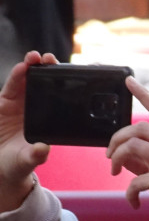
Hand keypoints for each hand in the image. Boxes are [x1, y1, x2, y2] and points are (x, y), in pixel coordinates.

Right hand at [0, 52, 55, 211]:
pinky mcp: (4, 103)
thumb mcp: (28, 160)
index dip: (62, 86)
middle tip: (51, 59)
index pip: (58, 99)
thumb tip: (43, 149)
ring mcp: (20, 104)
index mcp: (48, 120)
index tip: (70, 74)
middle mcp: (36, 109)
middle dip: (47, 70)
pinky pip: (11, 87)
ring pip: (26, 81)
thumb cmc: (17, 163)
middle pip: (43, 85)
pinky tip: (21, 68)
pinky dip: (15, 76)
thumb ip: (36, 155)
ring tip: (34, 57)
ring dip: (30, 67)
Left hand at [108, 78, 148, 220]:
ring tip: (114, 173)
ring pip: (132, 146)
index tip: (128, 81)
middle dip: (116, 140)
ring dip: (116, 159)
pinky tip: (134, 203)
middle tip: (109, 156)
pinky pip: (134, 180)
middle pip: (139, 127)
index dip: (144, 95)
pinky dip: (129, 193)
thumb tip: (123, 151)